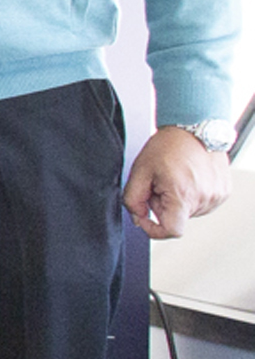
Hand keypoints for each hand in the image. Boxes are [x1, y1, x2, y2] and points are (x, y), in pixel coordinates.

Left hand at [127, 125, 235, 239]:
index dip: (154, 229)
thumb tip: (138, 218)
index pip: (172, 231)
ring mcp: (217, 196)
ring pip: (189, 212)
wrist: (194, 127)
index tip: (146, 218)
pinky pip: (202, 203)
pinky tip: (188, 177)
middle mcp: (204, 198)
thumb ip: (133, 199)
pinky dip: (192, 195)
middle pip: (177, 218)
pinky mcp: (224, 191)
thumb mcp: (140, 171)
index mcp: (184, 195)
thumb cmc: (168, 146)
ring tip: (175, 178)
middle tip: (159, 183)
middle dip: (163, 206)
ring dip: (178, 201)